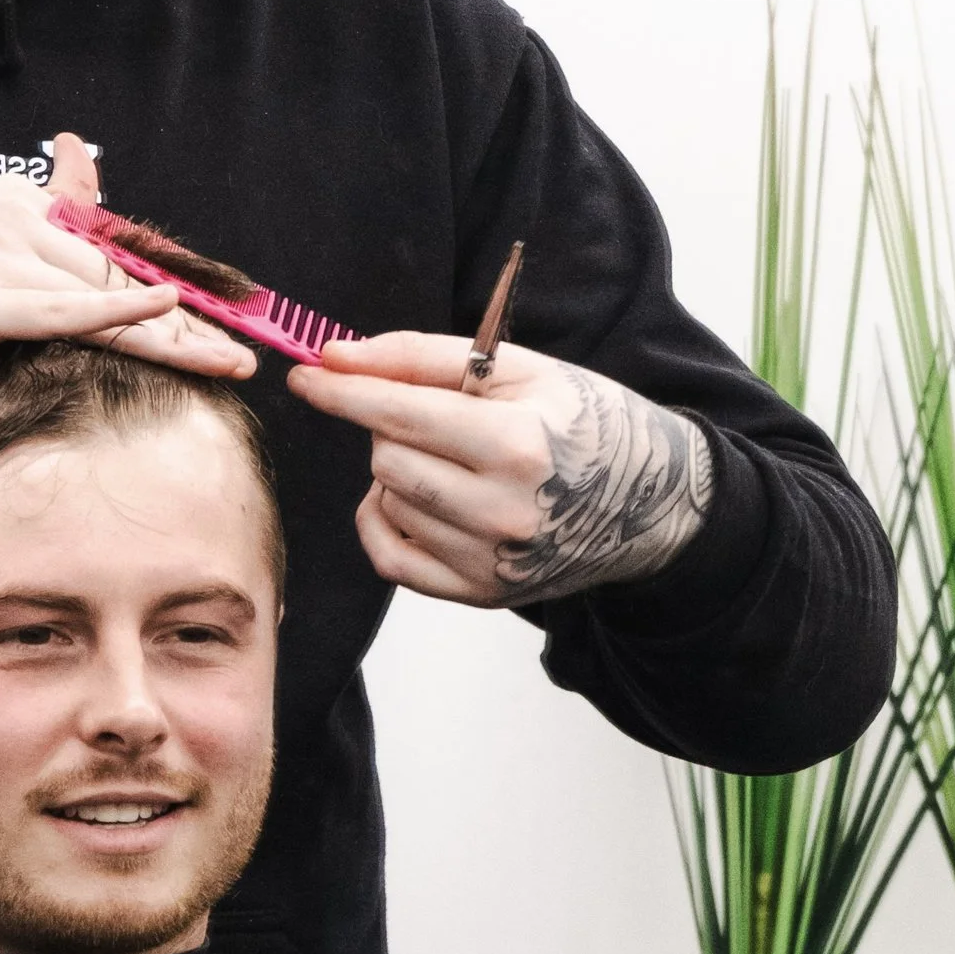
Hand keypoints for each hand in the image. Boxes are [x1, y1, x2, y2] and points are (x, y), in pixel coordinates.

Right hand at [0, 133, 258, 406]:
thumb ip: (31, 242)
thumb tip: (82, 184)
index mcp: (13, 200)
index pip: (111, 243)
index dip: (172, 284)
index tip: (225, 313)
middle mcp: (10, 213)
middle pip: (120, 269)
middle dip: (186, 317)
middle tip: (244, 351)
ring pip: (105, 292)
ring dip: (174, 335)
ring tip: (230, 363)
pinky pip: (68, 310)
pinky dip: (122, 315)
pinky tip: (169, 317)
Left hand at [286, 334, 713, 606]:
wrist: (649, 499)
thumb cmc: (581, 419)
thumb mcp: (517, 366)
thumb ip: (417, 357)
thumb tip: (334, 358)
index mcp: (518, 445)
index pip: (398, 414)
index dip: (342, 391)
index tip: (305, 375)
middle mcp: (504, 513)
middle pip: (386, 457)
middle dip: (392, 427)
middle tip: (438, 417)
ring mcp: (493, 562)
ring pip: (387, 500)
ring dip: (397, 471)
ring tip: (453, 458)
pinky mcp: (483, 595)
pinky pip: (390, 556)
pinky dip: (387, 519)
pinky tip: (419, 497)